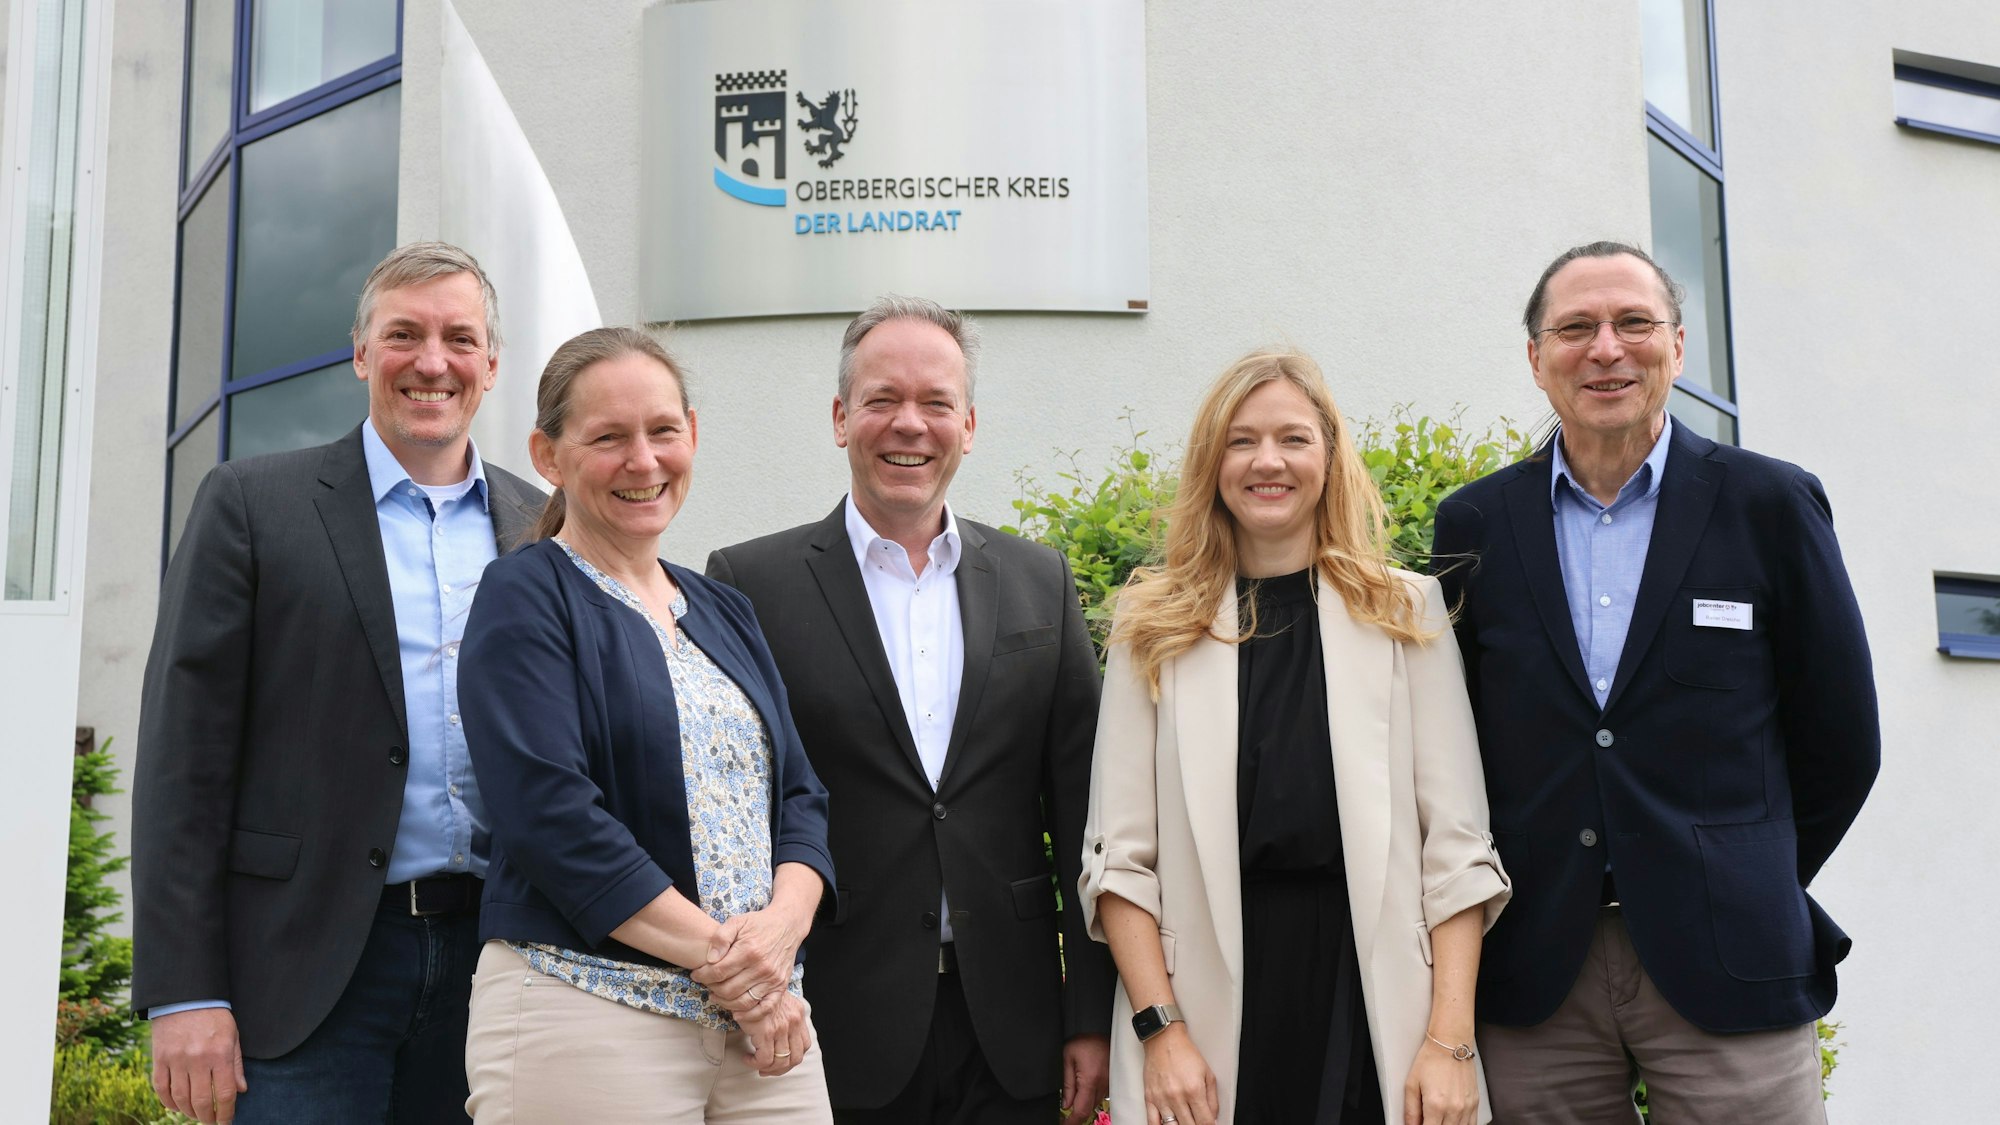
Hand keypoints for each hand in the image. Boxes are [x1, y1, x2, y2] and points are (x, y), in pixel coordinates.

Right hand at [151, 1008, 246, 1123]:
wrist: (185, 997)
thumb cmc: (214, 1016)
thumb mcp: (232, 1036)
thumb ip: (236, 1065)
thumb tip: (241, 1090)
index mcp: (219, 1054)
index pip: (224, 1093)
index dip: (226, 1113)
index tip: (226, 1121)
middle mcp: (197, 1059)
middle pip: (201, 1101)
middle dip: (207, 1117)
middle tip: (211, 1121)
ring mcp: (176, 1060)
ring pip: (180, 1099)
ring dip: (188, 1112)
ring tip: (196, 1115)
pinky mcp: (159, 1059)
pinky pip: (161, 1089)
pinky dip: (168, 1102)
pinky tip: (176, 1107)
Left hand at [690, 907, 803, 1013]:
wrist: (787, 925)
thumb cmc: (759, 924)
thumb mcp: (737, 921)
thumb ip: (721, 937)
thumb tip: (710, 959)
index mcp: (748, 950)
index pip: (718, 972)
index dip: (702, 976)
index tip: (697, 974)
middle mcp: (761, 967)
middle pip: (728, 990)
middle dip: (712, 989)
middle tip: (707, 984)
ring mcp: (772, 979)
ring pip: (743, 1002)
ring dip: (725, 1003)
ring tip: (717, 996)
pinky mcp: (780, 986)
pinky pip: (764, 1008)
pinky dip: (750, 1015)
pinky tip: (737, 1013)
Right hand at [737, 991, 811, 1076]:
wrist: (748, 983)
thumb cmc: (758, 993)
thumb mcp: (779, 1001)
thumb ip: (785, 1016)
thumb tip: (779, 1037)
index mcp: (798, 1014)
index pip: (804, 1045)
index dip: (792, 1058)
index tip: (779, 1061)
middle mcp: (793, 1022)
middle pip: (795, 1058)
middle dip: (781, 1069)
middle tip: (768, 1069)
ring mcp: (781, 1028)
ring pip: (780, 1062)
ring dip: (768, 1068)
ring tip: (756, 1063)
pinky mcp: (766, 1032)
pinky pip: (765, 1059)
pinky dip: (755, 1063)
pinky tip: (747, 1058)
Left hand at [1061, 1033, 1109, 1119]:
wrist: (1098, 1027)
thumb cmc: (1083, 1040)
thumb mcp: (1068, 1059)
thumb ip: (1067, 1085)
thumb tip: (1066, 1105)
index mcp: (1089, 1080)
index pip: (1081, 1110)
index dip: (1072, 1122)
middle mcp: (1102, 1084)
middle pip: (1089, 1109)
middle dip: (1077, 1114)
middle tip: (1065, 1114)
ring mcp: (1109, 1082)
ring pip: (1095, 1103)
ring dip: (1084, 1105)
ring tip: (1073, 1098)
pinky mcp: (1112, 1079)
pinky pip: (1101, 1095)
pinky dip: (1091, 1097)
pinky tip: (1084, 1089)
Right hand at [1141, 1023, 1216, 1124]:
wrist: (1164, 1040)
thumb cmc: (1185, 1053)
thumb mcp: (1208, 1074)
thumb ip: (1212, 1099)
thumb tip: (1212, 1117)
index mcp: (1194, 1090)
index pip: (1205, 1121)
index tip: (1209, 1124)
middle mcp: (1177, 1097)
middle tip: (1197, 1121)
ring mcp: (1162, 1099)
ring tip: (1185, 1121)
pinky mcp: (1150, 1098)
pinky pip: (1152, 1122)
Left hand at [1402, 1037, 1478, 1124]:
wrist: (1451, 1043)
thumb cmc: (1431, 1060)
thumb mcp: (1412, 1084)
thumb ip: (1411, 1110)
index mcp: (1436, 1105)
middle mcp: (1454, 1109)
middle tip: (1428, 1119)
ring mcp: (1467, 1107)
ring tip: (1439, 1119)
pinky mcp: (1475, 1103)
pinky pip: (1472, 1124)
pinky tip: (1452, 1121)